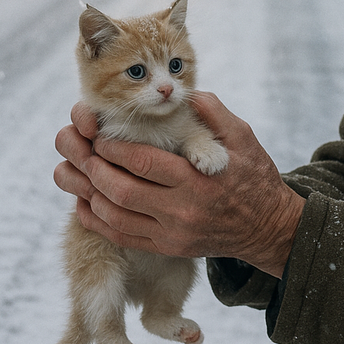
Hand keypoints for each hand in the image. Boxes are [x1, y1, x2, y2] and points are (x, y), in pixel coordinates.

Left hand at [54, 93, 303, 278]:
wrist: (268, 227)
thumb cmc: (254, 175)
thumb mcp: (242, 137)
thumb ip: (213, 113)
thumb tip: (186, 94)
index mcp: (196, 180)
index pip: (142, 163)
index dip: (113, 148)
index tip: (100, 135)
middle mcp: (181, 211)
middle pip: (120, 191)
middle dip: (93, 169)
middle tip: (81, 152)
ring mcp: (172, 234)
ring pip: (115, 217)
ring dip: (88, 194)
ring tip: (75, 173)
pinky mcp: (167, 249)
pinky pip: (122, 238)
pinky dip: (97, 221)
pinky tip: (85, 203)